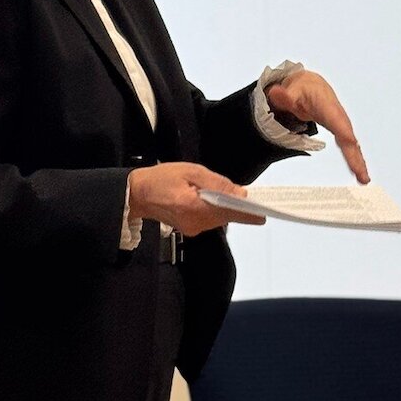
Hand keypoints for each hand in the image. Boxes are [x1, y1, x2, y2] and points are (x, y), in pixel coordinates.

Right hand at [127, 163, 266, 235]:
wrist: (136, 194)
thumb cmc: (161, 178)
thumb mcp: (191, 171)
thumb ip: (217, 183)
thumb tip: (240, 193)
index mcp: (195, 207)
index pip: (230, 213)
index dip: (249, 213)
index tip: (264, 212)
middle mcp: (196, 223)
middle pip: (227, 217)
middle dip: (237, 206)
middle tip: (246, 195)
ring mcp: (193, 229)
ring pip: (219, 218)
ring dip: (224, 206)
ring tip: (222, 192)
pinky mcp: (190, 229)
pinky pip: (209, 219)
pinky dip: (214, 209)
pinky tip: (208, 198)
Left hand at [265, 70, 368, 183]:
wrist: (311, 86)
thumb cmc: (304, 88)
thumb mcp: (291, 89)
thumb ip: (284, 95)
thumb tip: (276, 94)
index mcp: (327, 105)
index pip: (336, 119)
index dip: (343, 130)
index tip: (350, 142)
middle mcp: (338, 116)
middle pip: (348, 137)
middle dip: (355, 154)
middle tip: (360, 172)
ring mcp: (341, 125)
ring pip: (351, 145)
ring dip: (358, 161)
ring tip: (364, 179)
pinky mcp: (340, 132)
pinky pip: (349, 147)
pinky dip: (355, 160)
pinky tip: (359, 173)